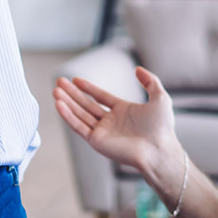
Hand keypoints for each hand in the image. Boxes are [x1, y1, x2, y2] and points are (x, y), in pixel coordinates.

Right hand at [53, 67, 179, 174]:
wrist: (158, 149)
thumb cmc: (162, 128)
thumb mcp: (160, 97)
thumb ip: (150, 81)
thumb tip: (138, 69)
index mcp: (123, 111)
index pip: (100, 97)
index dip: (88, 88)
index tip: (75, 79)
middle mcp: (111, 122)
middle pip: (87, 104)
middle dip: (72, 93)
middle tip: (58, 82)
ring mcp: (103, 132)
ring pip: (80, 114)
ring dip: (67, 103)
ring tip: (55, 91)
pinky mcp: (97, 141)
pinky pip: (79, 126)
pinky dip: (68, 116)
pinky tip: (59, 105)